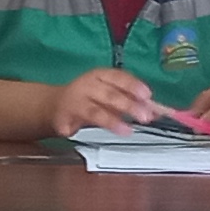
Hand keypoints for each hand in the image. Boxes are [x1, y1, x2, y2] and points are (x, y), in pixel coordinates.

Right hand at [47, 68, 161, 138]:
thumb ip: (131, 101)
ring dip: (112, 121)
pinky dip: (83, 130)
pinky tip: (96, 134)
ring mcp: (75, 101)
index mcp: (100, 76)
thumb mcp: (109, 95)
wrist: (53, 105)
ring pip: (95, 111)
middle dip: (128, 105)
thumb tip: (156, 111)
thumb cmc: (89, 99)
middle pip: (109, 94)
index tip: (147, 95)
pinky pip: (76, 125)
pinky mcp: (63, 117)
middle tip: (145, 116)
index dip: (133, 85)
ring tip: (127, 130)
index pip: (118, 77)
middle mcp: (87, 86)